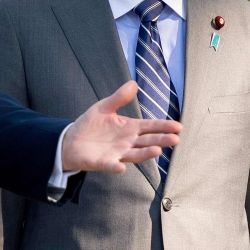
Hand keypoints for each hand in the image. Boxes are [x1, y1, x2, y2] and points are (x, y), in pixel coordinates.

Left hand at [62, 81, 181, 172]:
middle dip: (161, 140)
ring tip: (158, 150)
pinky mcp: (103, 162)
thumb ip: (119, 97)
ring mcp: (117, 153)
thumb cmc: (91, 124)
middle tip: (175, 139)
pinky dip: (116, 167)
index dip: (163, 126)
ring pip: (134, 154)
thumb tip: (133, 83)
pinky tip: (121, 167)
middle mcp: (127, 142)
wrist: (71, 140)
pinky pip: (111, 165)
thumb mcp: (104, 107)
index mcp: (129, 128)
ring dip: (145, 153)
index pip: (150, 126)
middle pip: (147, 141)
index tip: (178, 126)